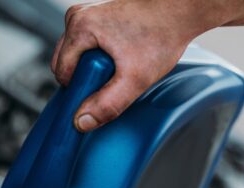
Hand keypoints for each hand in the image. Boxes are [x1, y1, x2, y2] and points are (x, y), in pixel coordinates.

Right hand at [52, 0, 229, 131]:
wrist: (181, 9)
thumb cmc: (163, 32)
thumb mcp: (135, 78)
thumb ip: (107, 104)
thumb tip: (82, 121)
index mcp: (80, 27)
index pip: (61, 72)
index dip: (80, 88)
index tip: (102, 90)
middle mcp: (78, 16)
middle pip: (64, 62)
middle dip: (86, 76)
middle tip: (114, 75)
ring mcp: (85, 13)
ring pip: (73, 54)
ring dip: (92, 66)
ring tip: (119, 62)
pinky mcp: (94, 15)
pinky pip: (83, 44)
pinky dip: (97, 54)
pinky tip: (118, 54)